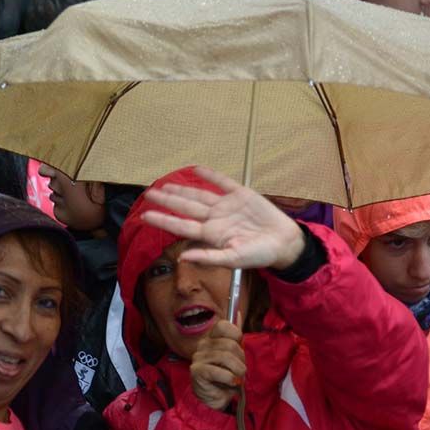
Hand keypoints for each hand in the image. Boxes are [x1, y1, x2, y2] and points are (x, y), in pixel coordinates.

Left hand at [142, 167, 305, 269]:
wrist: (284, 243)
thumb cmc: (259, 255)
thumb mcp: (233, 259)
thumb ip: (208, 258)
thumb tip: (183, 258)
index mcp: (211, 234)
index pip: (181, 225)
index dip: (163, 220)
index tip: (145, 216)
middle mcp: (215, 219)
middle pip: (186, 207)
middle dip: (167, 201)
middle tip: (149, 194)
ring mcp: (227, 206)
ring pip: (199, 195)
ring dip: (183, 190)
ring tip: (165, 184)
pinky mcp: (242, 195)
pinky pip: (223, 182)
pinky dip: (210, 175)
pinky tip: (196, 169)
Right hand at [190, 320, 245, 410]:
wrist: (215, 399)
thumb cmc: (225, 376)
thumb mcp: (234, 355)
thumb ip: (235, 336)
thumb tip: (237, 312)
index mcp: (212, 338)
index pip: (223, 325)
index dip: (236, 335)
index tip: (239, 346)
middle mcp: (203, 345)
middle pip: (229, 344)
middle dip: (241, 359)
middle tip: (240, 369)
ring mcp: (198, 358)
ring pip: (226, 357)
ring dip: (238, 370)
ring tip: (237, 377)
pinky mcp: (197, 371)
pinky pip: (219, 371)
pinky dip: (230, 379)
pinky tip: (230, 383)